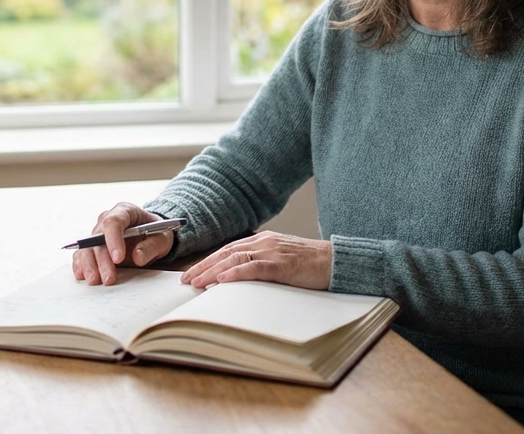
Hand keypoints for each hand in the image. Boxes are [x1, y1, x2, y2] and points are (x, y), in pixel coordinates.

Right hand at [71, 203, 175, 285]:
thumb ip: (151, 247)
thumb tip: (137, 256)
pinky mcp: (92, 246)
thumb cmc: (155, 234)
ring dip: (89, 265)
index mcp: (125, 211)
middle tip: (109, 278)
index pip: (113, 222)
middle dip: (102, 260)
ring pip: (87, 248)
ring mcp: (97, 233)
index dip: (113, 240)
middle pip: (98, 238)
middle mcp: (107, 220)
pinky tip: (82, 275)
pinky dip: (81, 265)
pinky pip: (82, 254)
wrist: (150, 236)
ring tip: (95, 281)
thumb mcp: (162, 239)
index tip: (118, 259)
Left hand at [180, 231, 331, 290]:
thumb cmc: (311, 264)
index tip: (192, 273)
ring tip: (197, 282)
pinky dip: (236, 272)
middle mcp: (264, 242)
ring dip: (212, 271)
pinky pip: (254, 267)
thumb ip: (262, 264)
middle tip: (186, 280)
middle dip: (203, 266)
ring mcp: (273, 252)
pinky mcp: (282, 264)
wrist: (337, 261)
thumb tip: (239, 279)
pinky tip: (222, 280)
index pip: (228, 249)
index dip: (208, 261)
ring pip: (235, 259)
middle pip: (226, 253)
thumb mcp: (282, 260)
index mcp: (263, 241)